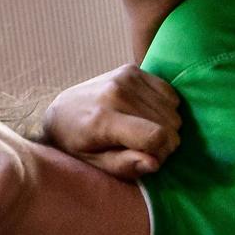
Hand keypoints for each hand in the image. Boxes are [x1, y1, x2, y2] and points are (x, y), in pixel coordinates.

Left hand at [37, 65, 180, 179]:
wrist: (61, 112)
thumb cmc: (77, 144)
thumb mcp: (94, 163)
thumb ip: (123, 165)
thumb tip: (154, 163)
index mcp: (103, 120)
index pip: (155, 136)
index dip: (161, 153)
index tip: (149, 158)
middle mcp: (116, 93)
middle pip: (168, 124)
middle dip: (163, 142)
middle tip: (143, 147)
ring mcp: (125, 78)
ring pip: (173, 110)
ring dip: (165, 125)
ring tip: (142, 131)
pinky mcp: (131, 69)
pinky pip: (169, 94)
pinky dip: (163, 108)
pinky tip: (144, 114)